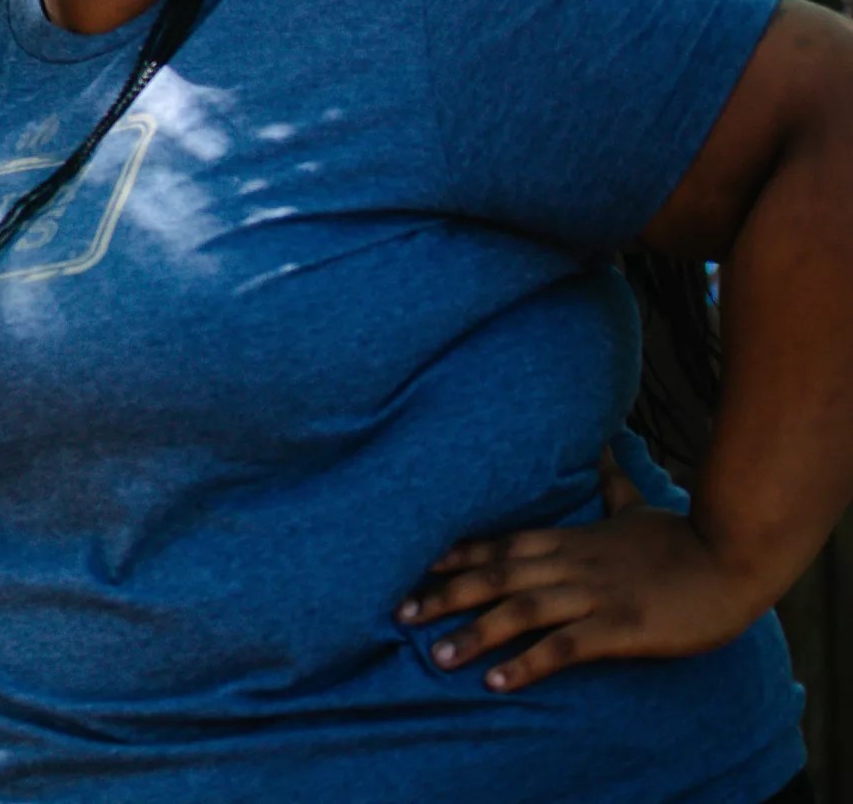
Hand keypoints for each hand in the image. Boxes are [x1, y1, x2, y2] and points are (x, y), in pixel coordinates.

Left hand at [400, 455, 773, 690]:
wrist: (733, 559)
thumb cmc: (681, 538)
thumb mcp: (635, 508)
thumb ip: (609, 484)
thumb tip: (603, 449)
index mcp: (569, 540)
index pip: (497, 545)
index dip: (453, 557)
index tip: (410, 568)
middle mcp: (570, 565)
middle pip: (495, 577)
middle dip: (445, 594)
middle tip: (399, 613)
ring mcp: (594, 595)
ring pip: (520, 611)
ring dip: (475, 634)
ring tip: (436, 657)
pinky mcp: (621, 627)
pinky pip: (565, 647)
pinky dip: (528, 663)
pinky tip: (498, 682)